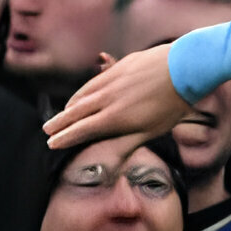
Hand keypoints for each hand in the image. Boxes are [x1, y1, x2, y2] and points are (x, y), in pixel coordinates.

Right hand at [44, 44, 192, 150]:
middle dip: (60, 123)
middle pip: (76, 113)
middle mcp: (107, 99)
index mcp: (114, 118)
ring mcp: (110, 81)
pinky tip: (81, 95)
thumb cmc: (171, 105)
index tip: (52, 143)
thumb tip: (110, 162)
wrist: (183, 68)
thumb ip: (126, 144)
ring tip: (61, 116)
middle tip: (47, 131)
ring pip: (82, 96)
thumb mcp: (151, 131)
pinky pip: (92, 82)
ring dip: (69, 107)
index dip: (66, 138)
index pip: (82, 130)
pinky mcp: (117, 68)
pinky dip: (82, 92)